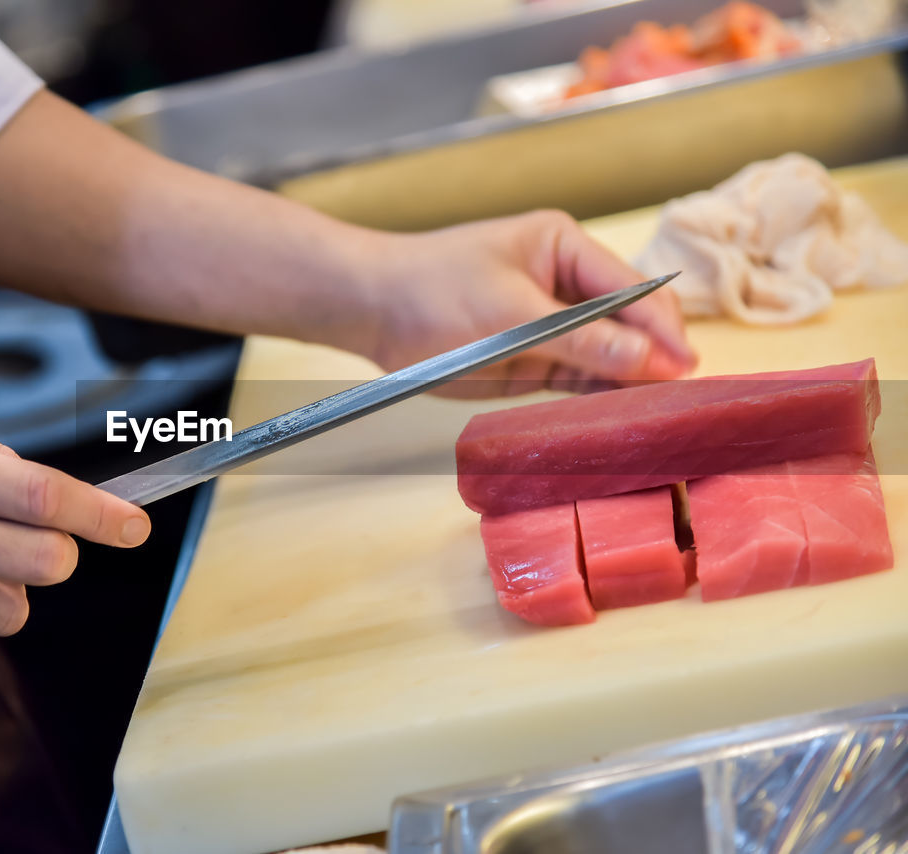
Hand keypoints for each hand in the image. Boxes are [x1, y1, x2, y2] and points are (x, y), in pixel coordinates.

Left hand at [359, 210, 697, 395]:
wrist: (370, 311)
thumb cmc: (432, 291)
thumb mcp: (510, 315)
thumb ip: (582, 340)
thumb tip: (652, 360)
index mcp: (566, 248)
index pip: (634, 289)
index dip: (663, 330)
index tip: (685, 369)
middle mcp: (568, 285)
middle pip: (631, 323)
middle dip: (655, 357)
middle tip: (681, 400)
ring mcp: (552, 325)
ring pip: (611, 356)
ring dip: (632, 383)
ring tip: (663, 416)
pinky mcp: (534, 361)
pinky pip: (580, 380)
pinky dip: (600, 398)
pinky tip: (622, 418)